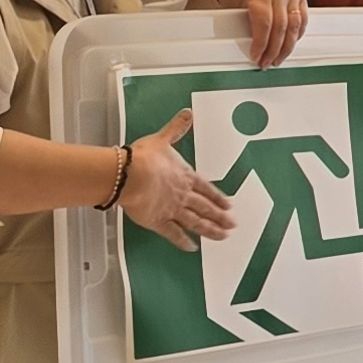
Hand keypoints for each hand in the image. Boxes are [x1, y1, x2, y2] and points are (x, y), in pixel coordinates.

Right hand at [114, 116, 234, 245]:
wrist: (129, 175)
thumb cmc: (144, 158)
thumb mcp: (162, 139)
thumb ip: (176, 129)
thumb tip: (187, 115)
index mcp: (185, 176)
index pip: (206, 189)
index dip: (218, 197)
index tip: (229, 205)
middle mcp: (183, 195)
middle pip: (206, 208)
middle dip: (220, 217)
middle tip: (233, 224)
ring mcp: (172, 210)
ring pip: (196, 223)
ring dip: (210, 230)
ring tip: (222, 237)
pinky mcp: (158, 222)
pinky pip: (174, 234)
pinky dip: (183, 242)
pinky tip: (191, 248)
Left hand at [224, 0, 309, 66]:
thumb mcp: (234, 9)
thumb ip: (243, 28)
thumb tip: (251, 51)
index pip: (264, 23)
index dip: (261, 44)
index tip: (257, 56)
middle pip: (281, 27)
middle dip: (274, 50)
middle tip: (267, 62)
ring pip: (294, 26)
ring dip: (287, 47)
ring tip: (278, 58)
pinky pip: (303, 21)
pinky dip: (297, 35)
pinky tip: (289, 44)